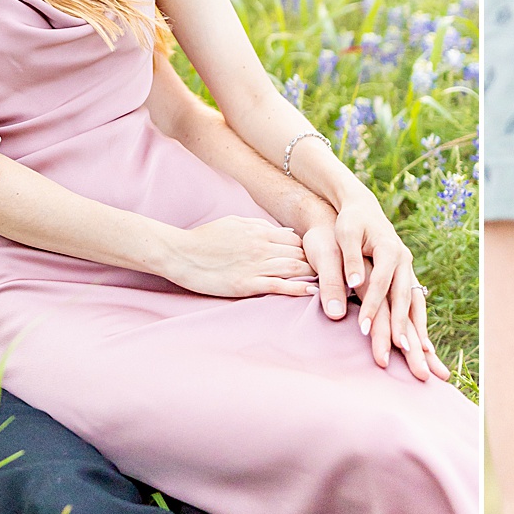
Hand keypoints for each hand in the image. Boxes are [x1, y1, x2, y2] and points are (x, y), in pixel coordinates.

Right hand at [167, 216, 315, 298]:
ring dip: (313, 274)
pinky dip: (298, 288)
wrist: (181, 253)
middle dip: (316, 263)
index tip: (320, 258)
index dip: (309, 249)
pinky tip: (312, 291)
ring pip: (293, 268)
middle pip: (299, 254)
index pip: (295, 239)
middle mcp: (261, 247)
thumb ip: (261, 226)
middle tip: (331, 272)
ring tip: (329, 282)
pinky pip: (278, 286)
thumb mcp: (235, 223)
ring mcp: (255, 266)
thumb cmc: (206, 238)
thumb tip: (285, 232)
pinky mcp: (246, 284)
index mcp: (259, 231)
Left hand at [330, 193, 448, 381]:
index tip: (362, 329)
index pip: (381, 282)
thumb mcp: (345, 233)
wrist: (363, 210)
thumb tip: (355, 286)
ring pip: (416, 303)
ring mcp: (408, 270)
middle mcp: (404, 261)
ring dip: (418, 329)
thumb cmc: (350, 222)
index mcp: (389, 249)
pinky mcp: (406, 278)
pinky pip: (416, 304)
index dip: (372, 305)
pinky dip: (419, 324)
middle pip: (404, 297)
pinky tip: (423, 346)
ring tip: (421, 355)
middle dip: (402, 325)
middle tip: (400, 350)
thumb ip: (350, 259)